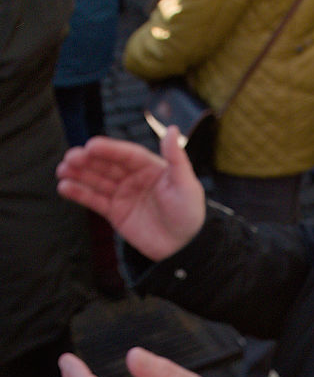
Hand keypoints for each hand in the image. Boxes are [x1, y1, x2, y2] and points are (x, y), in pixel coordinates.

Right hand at [56, 127, 205, 260]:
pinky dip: (79, 193)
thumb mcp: (186, 185)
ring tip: (62, 170)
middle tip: (71, 158)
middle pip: (107, 165)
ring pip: (97, 180)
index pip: (126, 154)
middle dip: (88, 160)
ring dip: (78, 174)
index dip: (109, 150)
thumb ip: (176, 158)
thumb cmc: (189, 214)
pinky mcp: (116, 212)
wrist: (185, 247)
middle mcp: (134, 178)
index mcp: (151, 167)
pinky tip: (64, 187)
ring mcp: (123, 194)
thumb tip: (171, 129)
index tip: (91, 146)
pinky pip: (94, 200)